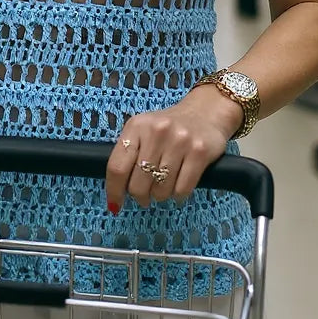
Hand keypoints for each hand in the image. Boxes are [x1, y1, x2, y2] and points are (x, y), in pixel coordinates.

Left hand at [105, 88, 243, 211]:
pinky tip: (179, 185)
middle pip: (138, 184)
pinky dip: (178, 195)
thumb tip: (117, 194)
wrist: (204, 112)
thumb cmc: (167, 128)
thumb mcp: (142, 132)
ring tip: (165, 184)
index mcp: (136, 126)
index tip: (115, 205)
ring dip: (161, 195)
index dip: (113, 191)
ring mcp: (179, 141)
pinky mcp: (199, 152)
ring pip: (161, 190)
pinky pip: (182, 189)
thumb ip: (128, 156)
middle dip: (141, 196)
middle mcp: (157, 131)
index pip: (117, 166)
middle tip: (146, 195)